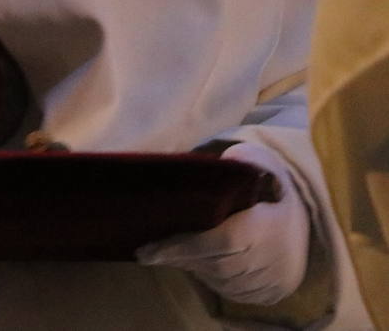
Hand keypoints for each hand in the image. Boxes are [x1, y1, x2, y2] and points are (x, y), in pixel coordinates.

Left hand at [136, 143, 309, 304]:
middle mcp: (275, 259)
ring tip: (171, 254)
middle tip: (149, 252)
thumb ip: (230, 166)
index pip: (220, 243)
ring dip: (195, 269)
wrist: (310, 211)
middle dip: (180, 258)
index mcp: (270, 225)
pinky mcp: (275, 291)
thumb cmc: (270, 183)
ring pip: (223, 281)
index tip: (145, 251)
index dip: (182, 248)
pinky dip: (213, 280)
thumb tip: (192, 168)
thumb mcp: (254, 162)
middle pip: (217, 266)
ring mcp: (276, 279)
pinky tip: (197, 265)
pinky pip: (236, 292)